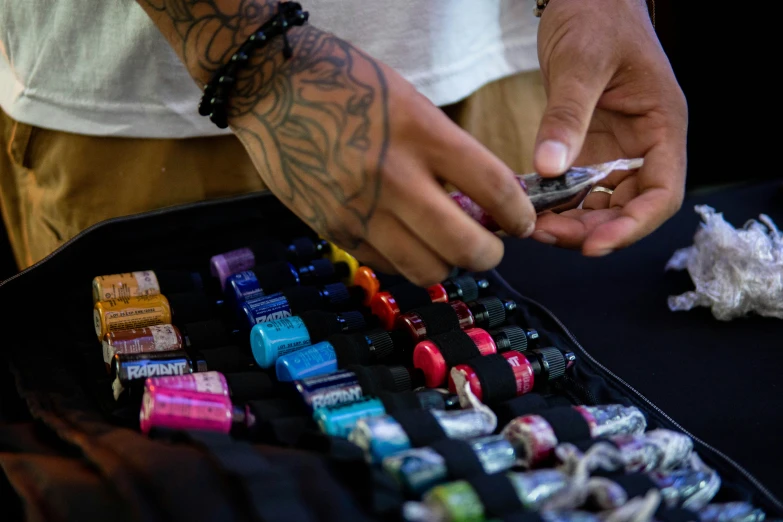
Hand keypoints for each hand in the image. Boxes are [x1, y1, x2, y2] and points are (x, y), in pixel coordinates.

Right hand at [228, 24, 537, 284]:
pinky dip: (405, 261)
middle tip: (491, 246)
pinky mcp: (332, 229)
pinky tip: (406, 241)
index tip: (523, 221)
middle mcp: (393, 177)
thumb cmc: (345, 84)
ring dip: (447, 265)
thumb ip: (447, 150)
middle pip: (464, 246)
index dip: (520, 213)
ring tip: (447, 248)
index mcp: (421, 133)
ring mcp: (359, 209)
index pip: (493, 187)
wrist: (271, 86)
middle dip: (490, 254)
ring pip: (425, 269)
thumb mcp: (409, 102)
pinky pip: (385, 264)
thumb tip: (483, 198)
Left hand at [531, 0, 687, 255]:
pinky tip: (528, 207)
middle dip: (590, 229)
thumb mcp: (581, 63)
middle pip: (628, 207)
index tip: (593, 245)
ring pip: (600, 203)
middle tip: (544, 235)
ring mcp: (614, 148)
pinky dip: (555, 202)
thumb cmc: (596, 15)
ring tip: (531, 226)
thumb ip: (566, 116)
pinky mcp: (587, 146)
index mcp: (661, 126)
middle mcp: (642, 144)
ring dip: (570, 222)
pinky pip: (576, 187)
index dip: (632, 226)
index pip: (662, 192)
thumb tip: (548, 170)